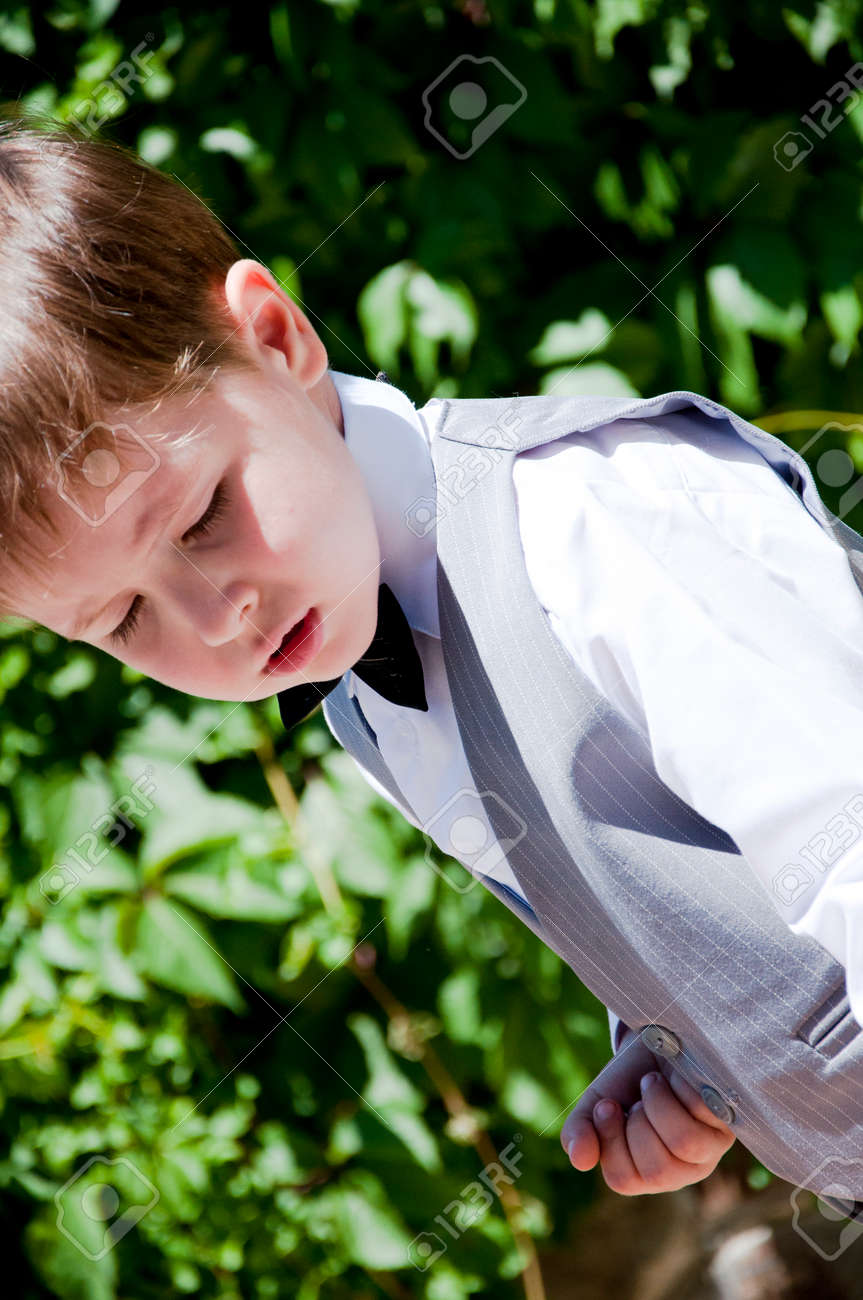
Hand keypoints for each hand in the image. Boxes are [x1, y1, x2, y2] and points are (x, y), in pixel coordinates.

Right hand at [560, 1028, 734, 1193]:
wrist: (659, 1039)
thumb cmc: (630, 1078)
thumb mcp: (598, 1100)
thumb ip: (580, 1130)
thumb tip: (578, 1161)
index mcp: (644, 1172)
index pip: (624, 1179)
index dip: (611, 1139)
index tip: (608, 1104)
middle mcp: (679, 1171)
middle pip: (657, 1170)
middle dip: (638, 1122)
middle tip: (636, 1095)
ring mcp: (708, 1151)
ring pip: (684, 1144)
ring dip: (660, 1104)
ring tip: (654, 1082)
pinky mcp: (729, 1125)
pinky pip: (705, 1114)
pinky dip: (682, 1088)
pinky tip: (678, 1079)